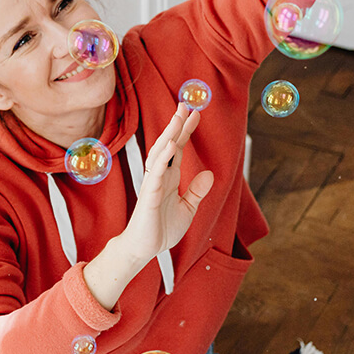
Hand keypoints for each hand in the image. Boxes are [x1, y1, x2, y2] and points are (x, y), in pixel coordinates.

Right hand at [115, 104, 214, 261]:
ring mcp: (153, 183)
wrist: (144, 249)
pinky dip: (163, 157)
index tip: (195, 114)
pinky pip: (155, 172)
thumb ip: (197, 191)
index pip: (177, 149)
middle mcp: (160, 176)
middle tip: (186, 104)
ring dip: (169, 134)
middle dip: (177, 125)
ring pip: (160, 152)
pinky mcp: (149, 194)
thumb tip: (209, 173)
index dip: (186, 132)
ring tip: (178, 117)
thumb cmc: (161, 229)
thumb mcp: (188, 209)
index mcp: (169, 178)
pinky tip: (170, 144)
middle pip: (168, 144)